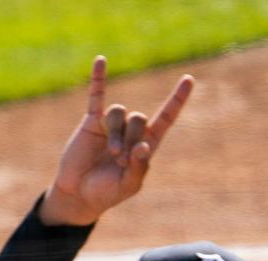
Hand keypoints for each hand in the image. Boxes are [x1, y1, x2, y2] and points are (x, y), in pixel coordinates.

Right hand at [38, 55, 193, 226]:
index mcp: (146, 145)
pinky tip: (101, 60)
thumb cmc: (106, 192)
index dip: (177, 100)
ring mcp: (111, 124)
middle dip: (132, 138)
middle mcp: (130, 131)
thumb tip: (144, 146)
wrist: (79, 193)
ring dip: (117, 133)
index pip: (165, 118)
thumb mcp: (128, 185)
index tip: (189, 79)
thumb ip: (139, 168)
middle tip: (122, 160)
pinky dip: (99, 78)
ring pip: (120, 113)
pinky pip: (97, 95)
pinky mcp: (92, 121)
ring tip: (113, 153)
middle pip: (139, 119)